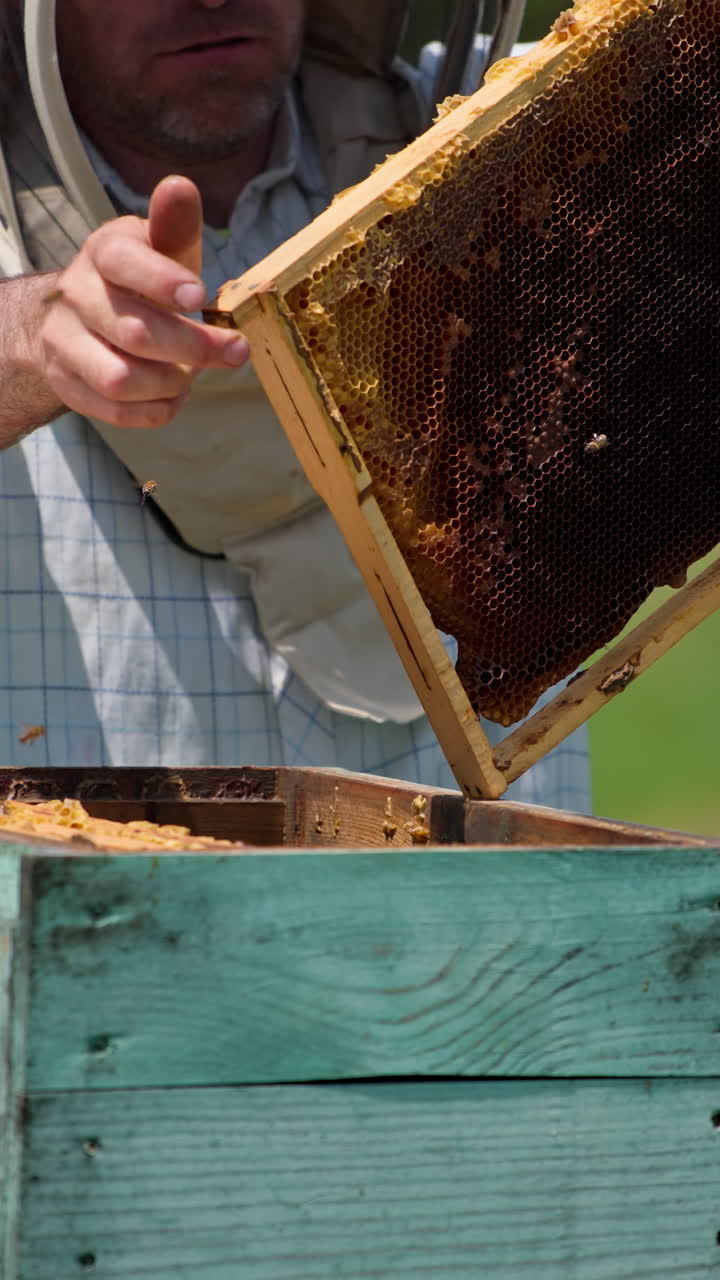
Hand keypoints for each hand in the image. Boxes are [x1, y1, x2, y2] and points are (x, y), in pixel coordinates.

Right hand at [38, 175, 248, 428]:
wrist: (80, 319)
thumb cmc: (139, 279)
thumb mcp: (159, 248)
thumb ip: (174, 226)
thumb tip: (180, 187)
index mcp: (102, 253)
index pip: (122, 261)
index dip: (161, 280)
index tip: (200, 295)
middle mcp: (75, 296)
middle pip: (133, 332)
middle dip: (193, 346)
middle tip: (235, 351)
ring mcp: (65, 343)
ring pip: (121, 379)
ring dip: (171, 383)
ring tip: (193, 375)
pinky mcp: (67, 384)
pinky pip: (116, 412)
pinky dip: (156, 409)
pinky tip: (174, 393)